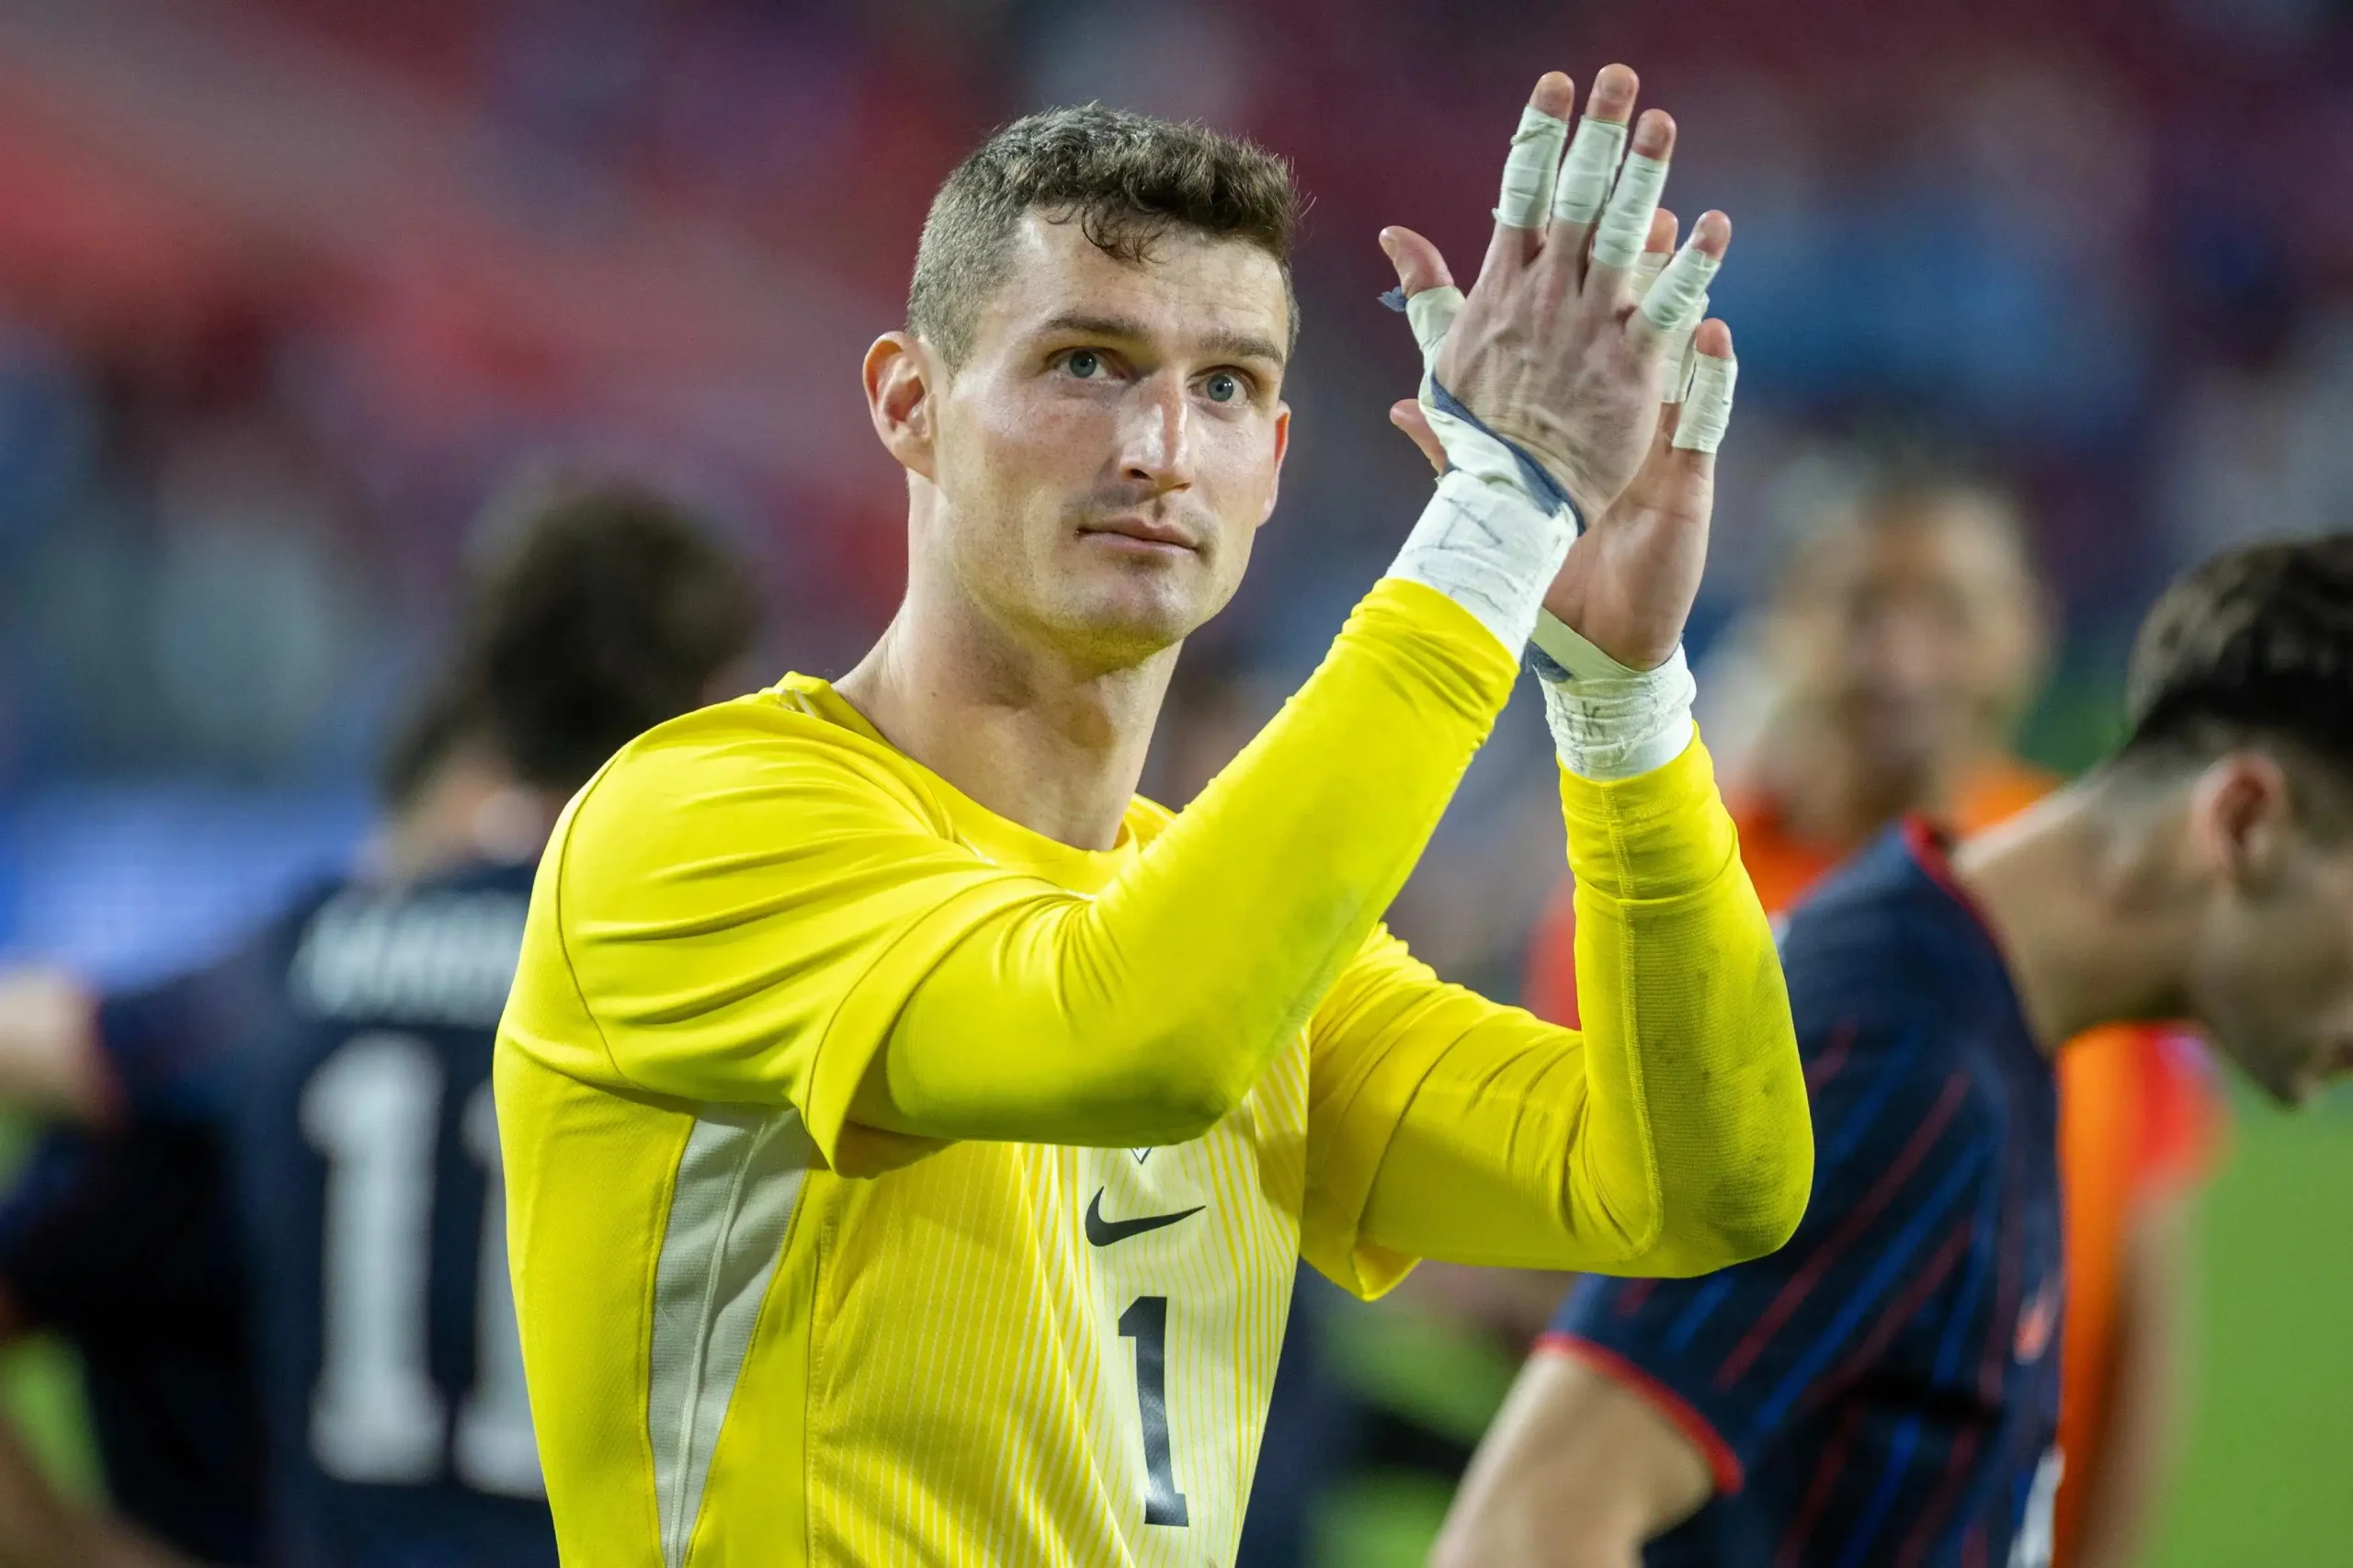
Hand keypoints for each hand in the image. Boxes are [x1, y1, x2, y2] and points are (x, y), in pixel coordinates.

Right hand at [1382, 67, 1728, 522]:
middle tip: (1617, 76)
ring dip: (1642, 176)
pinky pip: (1666, 305)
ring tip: (1660, 123)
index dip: (1539, 135)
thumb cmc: (1478, 433)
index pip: (1520, 193)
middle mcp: (1547, 297)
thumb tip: (1395, 234)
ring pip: (1621, 236)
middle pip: (1575, 198)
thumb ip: (1426, 290)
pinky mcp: (1631, 364)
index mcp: (1503, 289)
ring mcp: (1591, 327)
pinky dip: (1690, 265)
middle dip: (1595, 133)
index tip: (1556, 83)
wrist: (1511, 500)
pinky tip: (1713, 225)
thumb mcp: (1441, 355)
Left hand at [1390, 213, 1737, 670]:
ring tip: (1686, 232)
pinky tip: (1711, 336)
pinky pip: (1704, 419)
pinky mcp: (1683, 478)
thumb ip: (1448, 443)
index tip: (1556, 198)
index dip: (1566, 264)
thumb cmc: (1542, 563)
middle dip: (1629, 249)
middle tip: (1632, 181)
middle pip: (1625, 314)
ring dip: (1682, 292)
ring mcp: (1654, 438)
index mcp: (1570, 404)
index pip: (1569, 321)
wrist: (1583, 637)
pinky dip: (1709, 379)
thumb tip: (1398, 404)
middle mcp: (1614, 409)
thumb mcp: (1491, 498)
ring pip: (1672, 351)